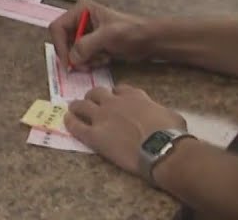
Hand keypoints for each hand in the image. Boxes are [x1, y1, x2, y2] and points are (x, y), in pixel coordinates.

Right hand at [48, 0, 149, 68]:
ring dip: (85, 60)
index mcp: (81, 11)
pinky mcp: (93, 46)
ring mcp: (86, 34)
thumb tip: (71, 59)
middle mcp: (80, 21)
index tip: (68, 62)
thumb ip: (86, 45)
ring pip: (73, 53)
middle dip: (74, 55)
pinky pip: (82, 58)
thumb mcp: (107, 36)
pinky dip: (92, 62)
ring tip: (102, 59)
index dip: (60, 46)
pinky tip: (106, 59)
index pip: (58, 28)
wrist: (149, 40)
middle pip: (63, 42)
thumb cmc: (131, 31)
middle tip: (86, 65)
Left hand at [64, 85, 187, 176]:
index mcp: (135, 96)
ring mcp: (102, 117)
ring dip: (77, 106)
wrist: (161, 148)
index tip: (114, 98)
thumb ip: (159, 111)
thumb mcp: (170, 114)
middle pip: (97, 93)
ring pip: (82, 105)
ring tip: (73, 108)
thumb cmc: (171, 133)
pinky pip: (76, 126)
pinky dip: (70, 122)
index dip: (115, 94)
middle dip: (93, 97)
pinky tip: (67, 121)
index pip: (119, 89)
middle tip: (91, 103)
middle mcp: (115, 102)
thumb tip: (163, 117)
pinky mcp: (94, 135)